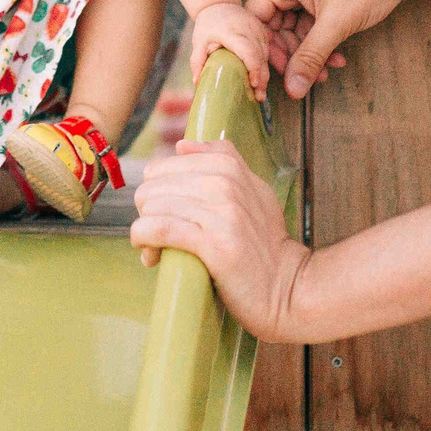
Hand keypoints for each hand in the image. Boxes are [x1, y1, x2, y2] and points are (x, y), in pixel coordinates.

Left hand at [129, 140, 311, 342]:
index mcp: (229, 167)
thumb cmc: (263, 243)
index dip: (155, 192)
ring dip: (143, 232)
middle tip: (158, 236)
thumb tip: (181, 144)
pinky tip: (151, 254)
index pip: (162, 167)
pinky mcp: (214, 244)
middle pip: (152, 186)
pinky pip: (159, 229)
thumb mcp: (252, 191)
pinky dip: (145, 241)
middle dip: (147, 213)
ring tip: (155, 250)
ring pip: (152, 207)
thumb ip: (222, 162)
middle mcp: (225, 183)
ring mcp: (221, 212)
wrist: (287, 286)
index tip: (163, 214)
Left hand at [186, 2, 271, 100]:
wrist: (218, 5)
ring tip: (260, 93)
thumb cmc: (207, 26)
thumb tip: (197, 82)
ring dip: (264, 74)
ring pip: (266, 54)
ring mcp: (258, 29)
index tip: (253, 84)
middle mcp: (249, 28)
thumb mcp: (198, 42)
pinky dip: (265, 65)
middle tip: (259, 97)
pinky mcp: (263, 31)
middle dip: (261, 78)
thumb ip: (197, 61)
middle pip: (260, 56)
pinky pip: (268, 50)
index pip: (248, 50)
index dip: (253, 68)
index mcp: (232, 31)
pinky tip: (262, 80)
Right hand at [244, 0, 425, 99]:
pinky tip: (336, 54)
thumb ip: (310, 58)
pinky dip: (319, 37)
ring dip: (309, 48)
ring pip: (293, 23)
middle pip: (274, 22)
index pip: (256, 17)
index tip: (281, 72)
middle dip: (293, 52)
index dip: (265, 48)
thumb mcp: (336, 25)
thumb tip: (293, 89)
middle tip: (307, 75)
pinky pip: (307, 16)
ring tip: (328, 69)